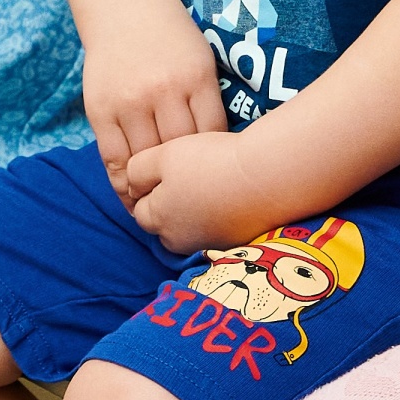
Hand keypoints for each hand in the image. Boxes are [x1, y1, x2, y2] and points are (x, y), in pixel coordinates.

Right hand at [82, 0, 225, 198]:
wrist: (124, 6)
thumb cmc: (171, 38)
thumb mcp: (202, 60)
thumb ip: (208, 99)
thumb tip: (225, 149)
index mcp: (197, 78)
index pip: (213, 134)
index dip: (216, 162)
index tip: (221, 180)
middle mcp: (163, 91)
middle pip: (181, 152)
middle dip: (188, 180)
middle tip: (196, 204)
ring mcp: (129, 102)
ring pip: (146, 160)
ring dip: (154, 187)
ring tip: (164, 207)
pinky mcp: (101, 110)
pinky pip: (114, 158)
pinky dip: (123, 182)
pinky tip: (133, 196)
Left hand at [124, 130, 256, 255]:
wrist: (267, 176)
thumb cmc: (212, 162)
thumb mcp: (164, 155)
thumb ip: (138, 171)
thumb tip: (132, 186)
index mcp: (157, 218)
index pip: (139, 208)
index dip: (148, 186)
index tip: (169, 167)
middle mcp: (177, 240)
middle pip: (163, 223)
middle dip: (168, 204)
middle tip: (189, 175)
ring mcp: (206, 244)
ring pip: (189, 228)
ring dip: (193, 212)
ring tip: (211, 185)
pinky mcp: (234, 243)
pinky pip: (216, 230)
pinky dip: (218, 216)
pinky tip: (230, 196)